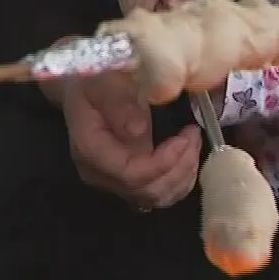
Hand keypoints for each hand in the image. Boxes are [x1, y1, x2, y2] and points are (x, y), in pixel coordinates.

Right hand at [63, 69, 202, 211]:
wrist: (84, 89)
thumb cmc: (95, 81)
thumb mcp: (105, 82)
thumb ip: (119, 104)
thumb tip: (138, 130)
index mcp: (90, 150)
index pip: (130, 174)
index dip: (162, 162)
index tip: (183, 137)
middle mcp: (100, 174)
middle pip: (146, 191)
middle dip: (178, 167)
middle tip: (194, 135)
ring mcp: (114, 182)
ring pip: (156, 198)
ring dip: (183, 175)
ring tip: (194, 143)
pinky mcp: (128, 182)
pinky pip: (158, 194)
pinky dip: (180, 181)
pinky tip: (189, 157)